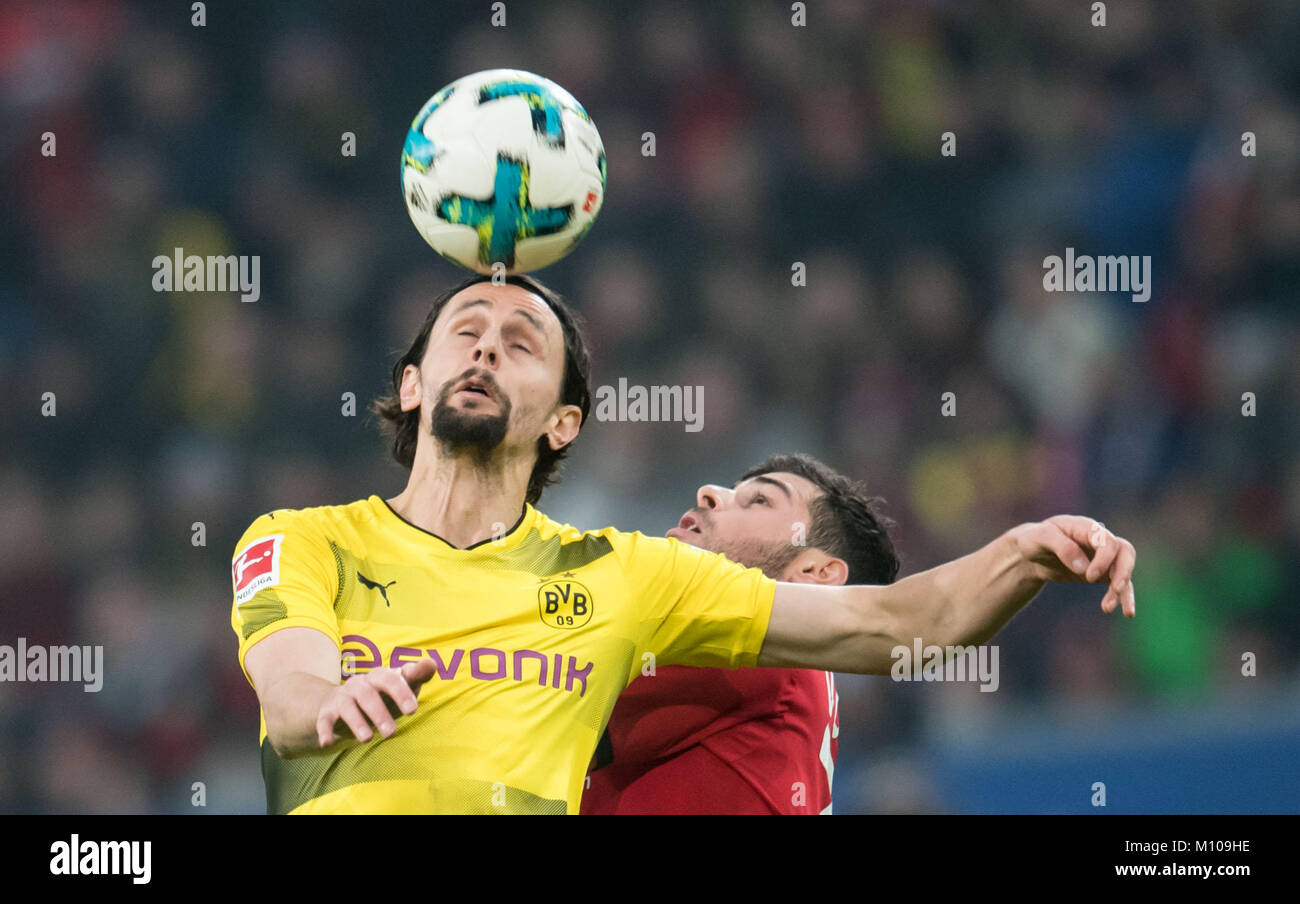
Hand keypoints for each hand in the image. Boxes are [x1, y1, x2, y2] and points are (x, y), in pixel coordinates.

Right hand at [315, 658, 438, 747]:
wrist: (342, 703)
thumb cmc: (381, 696)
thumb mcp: (400, 686)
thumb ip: (416, 675)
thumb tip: (432, 664)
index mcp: (379, 676)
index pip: (390, 679)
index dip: (401, 693)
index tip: (412, 711)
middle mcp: (360, 684)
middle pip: (368, 694)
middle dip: (380, 713)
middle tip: (392, 733)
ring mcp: (342, 697)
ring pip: (347, 706)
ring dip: (357, 722)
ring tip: (367, 739)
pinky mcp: (327, 713)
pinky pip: (324, 720)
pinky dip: (324, 730)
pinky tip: (327, 742)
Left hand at [1010, 516, 1136, 617]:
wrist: (1032, 553)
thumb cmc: (1035, 540)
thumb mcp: (1041, 538)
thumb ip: (1062, 548)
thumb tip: (1083, 568)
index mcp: (1086, 527)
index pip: (1106, 541)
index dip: (1103, 559)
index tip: (1088, 577)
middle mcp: (1099, 540)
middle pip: (1124, 552)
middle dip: (1122, 571)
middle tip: (1114, 589)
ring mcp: (1103, 557)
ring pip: (1124, 569)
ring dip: (1122, 590)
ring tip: (1108, 608)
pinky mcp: (1103, 573)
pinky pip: (1119, 584)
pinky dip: (1124, 597)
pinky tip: (1127, 612)